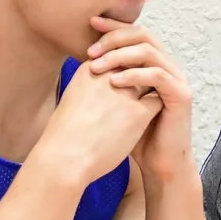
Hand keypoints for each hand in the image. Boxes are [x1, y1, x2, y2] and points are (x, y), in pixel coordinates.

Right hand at [34, 33, 159, 187]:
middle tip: (145, 91)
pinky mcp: (138, 113)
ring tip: (149, 106)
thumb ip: (87, 91)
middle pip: (135, 66)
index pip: (117, 61)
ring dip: (150, 91)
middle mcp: (109, 76)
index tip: (125, 85)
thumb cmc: (63, 137)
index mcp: (91, 70)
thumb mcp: (71, 101)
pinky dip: (157, 108)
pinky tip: (153, 120)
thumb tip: (97, 95)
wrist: (64, 158)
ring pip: (149, 81)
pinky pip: (157, 102)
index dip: (124, 72)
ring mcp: (125, 93)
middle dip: (140, 78)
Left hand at [88, 18, 193, 182]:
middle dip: (115, 38)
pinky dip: (134, 75)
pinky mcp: (181, 95)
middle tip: (91, 50)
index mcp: (153, 64)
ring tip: (97, 66)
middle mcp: (168, 66)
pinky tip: (114, 82)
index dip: (113, 27)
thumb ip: (108, 79)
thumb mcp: (117, 101)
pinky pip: (157, 75)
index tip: (89, 25)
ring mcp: (177, 79)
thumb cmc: (136, 135)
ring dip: (120, 56)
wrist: (159, 164)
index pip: (134, 34)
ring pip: (149, 51)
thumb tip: (83, 60)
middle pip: (143, 35)